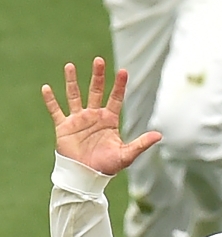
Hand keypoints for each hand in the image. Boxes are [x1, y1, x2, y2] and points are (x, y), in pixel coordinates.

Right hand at [41, 57, 160, 175]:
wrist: (86, 176)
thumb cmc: (107, 166)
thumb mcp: (127, 154)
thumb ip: (142, 143)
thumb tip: (159, 135)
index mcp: (109, 120)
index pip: (115, 98)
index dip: (119, 85)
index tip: (123, 71)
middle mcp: (94, 116)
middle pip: (96, 91)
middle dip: (98, 76)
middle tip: (99, 60)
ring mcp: (78, 120)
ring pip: (74, 96)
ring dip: (72, 81)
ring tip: (70, 66)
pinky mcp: (64, 127)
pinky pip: (56, 110)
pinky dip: (50, 100)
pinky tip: (46, 88)